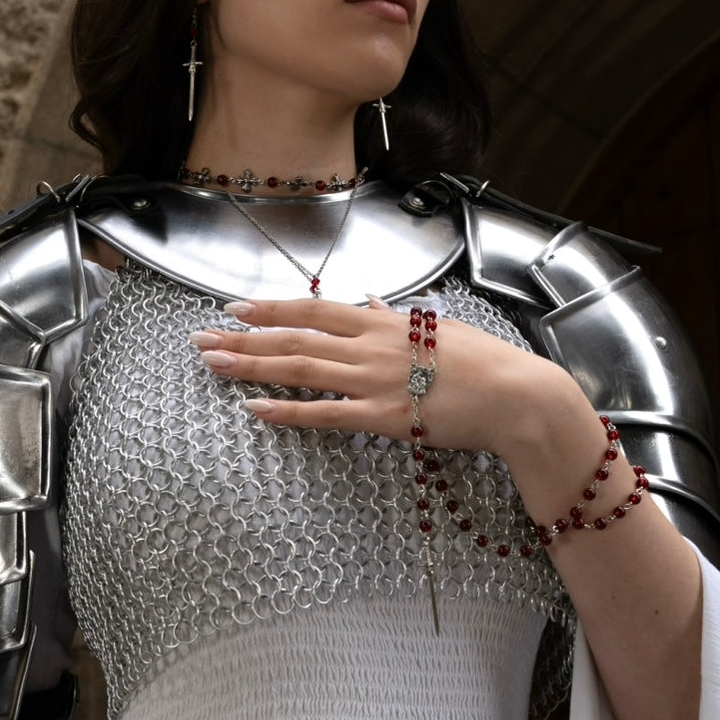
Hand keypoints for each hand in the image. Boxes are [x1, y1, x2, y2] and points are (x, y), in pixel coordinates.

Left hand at [189, 296, 546, 453]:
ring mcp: (374, 381)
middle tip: (202, 338)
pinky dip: (287, 411)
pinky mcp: (383, 418)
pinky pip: (325, 414)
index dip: (270, 308)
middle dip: (244, 337)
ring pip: (300, 370)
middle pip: (294, 338)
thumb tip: (368, 301)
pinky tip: (254, 409)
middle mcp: (370, 346)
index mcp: (382, 322)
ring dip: (252, 366)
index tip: (235, 307)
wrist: (517, 397)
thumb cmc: (483, 362)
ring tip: (213, 364)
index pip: (313, 309)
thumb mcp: (436, 327)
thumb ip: (394, 317)